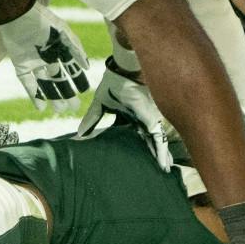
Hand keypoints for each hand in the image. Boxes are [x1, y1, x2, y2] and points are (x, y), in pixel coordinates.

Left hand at [0, 3, 90, 111]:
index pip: (72, 70)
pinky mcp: (21, 67)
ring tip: (60, 110)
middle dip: (67, 94)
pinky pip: (29, 84)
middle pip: (59, 80)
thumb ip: (75, 49)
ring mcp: (34, 64)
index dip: (78, 81)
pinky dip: (35, 95)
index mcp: (60, 51)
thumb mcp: (63, 32)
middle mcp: (48, 59)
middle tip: (74, 107)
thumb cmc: (42, 21)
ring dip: (53, 97)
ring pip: (46, 85)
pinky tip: (41, 107)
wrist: (17, 14)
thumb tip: (86, 66)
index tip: (85, 92)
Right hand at [78, 52, 173, 171]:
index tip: (132, 159)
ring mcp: (148, 121)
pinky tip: (164, 165)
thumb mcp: (100, 105)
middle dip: (150, 154)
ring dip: (161, 157)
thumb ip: (92, 119)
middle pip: (146, 141)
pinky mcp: (152, 122)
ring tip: (165, 171)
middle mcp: (140, 120)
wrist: (124, 73)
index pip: (131, 135)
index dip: (132, 147)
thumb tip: (80, 133)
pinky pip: (159, 141)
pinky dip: (161, 153)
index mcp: (128, 116)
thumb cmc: (114, 84)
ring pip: (156, 143)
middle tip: (156, 170)